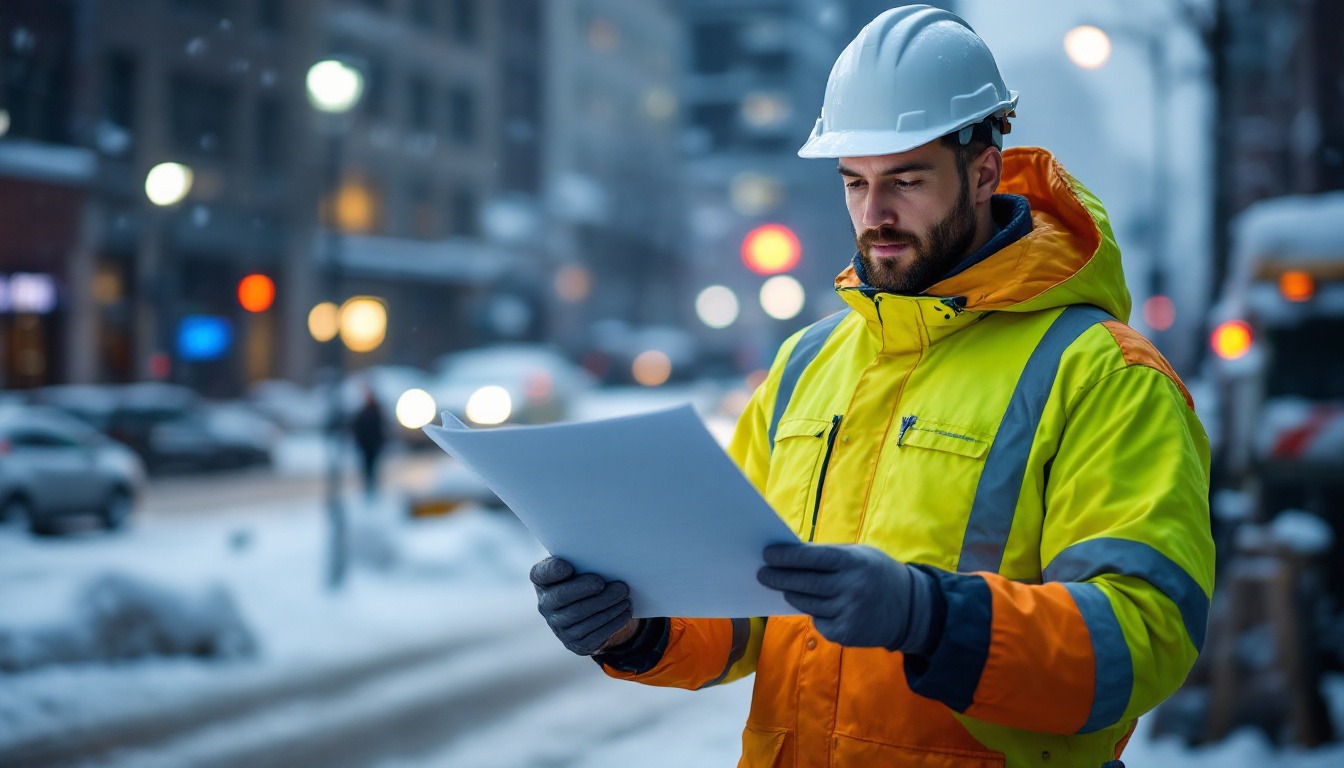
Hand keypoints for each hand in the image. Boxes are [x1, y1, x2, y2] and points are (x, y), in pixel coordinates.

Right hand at [530, 557, 638, 655]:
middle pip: (562, 597)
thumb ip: (584, 560)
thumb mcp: (581, 566)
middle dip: (588, 589)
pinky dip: (612, 622)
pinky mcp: (574, 643)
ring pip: (580, 616)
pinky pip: (593, 634)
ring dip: (606, 606)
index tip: (568, 567)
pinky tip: (625, 612)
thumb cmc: (587, 579)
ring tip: (624, 597)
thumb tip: (605, 560)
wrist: (594, 611)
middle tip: (612, 583)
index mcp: (543, 580)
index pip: (540, 574)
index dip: (552, 571)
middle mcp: (545, 605)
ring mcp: (558, 627)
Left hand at [758, 543, 934, 650]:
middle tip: (762, 574)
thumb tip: (791, 555)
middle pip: (804, 584)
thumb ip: (829, 555)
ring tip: (784, 588)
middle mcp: (851, 588)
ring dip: (792, 595)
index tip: (768, 555)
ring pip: (807, 604)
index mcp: (853, 562)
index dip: (786, 557)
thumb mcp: (860, 555)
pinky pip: (819, 622)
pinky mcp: (846, 634)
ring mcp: (848, 613)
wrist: (911, 609)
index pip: (811, 558)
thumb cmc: (877, 574)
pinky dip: (815, 613)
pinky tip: (819, 606)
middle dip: (778, 578)